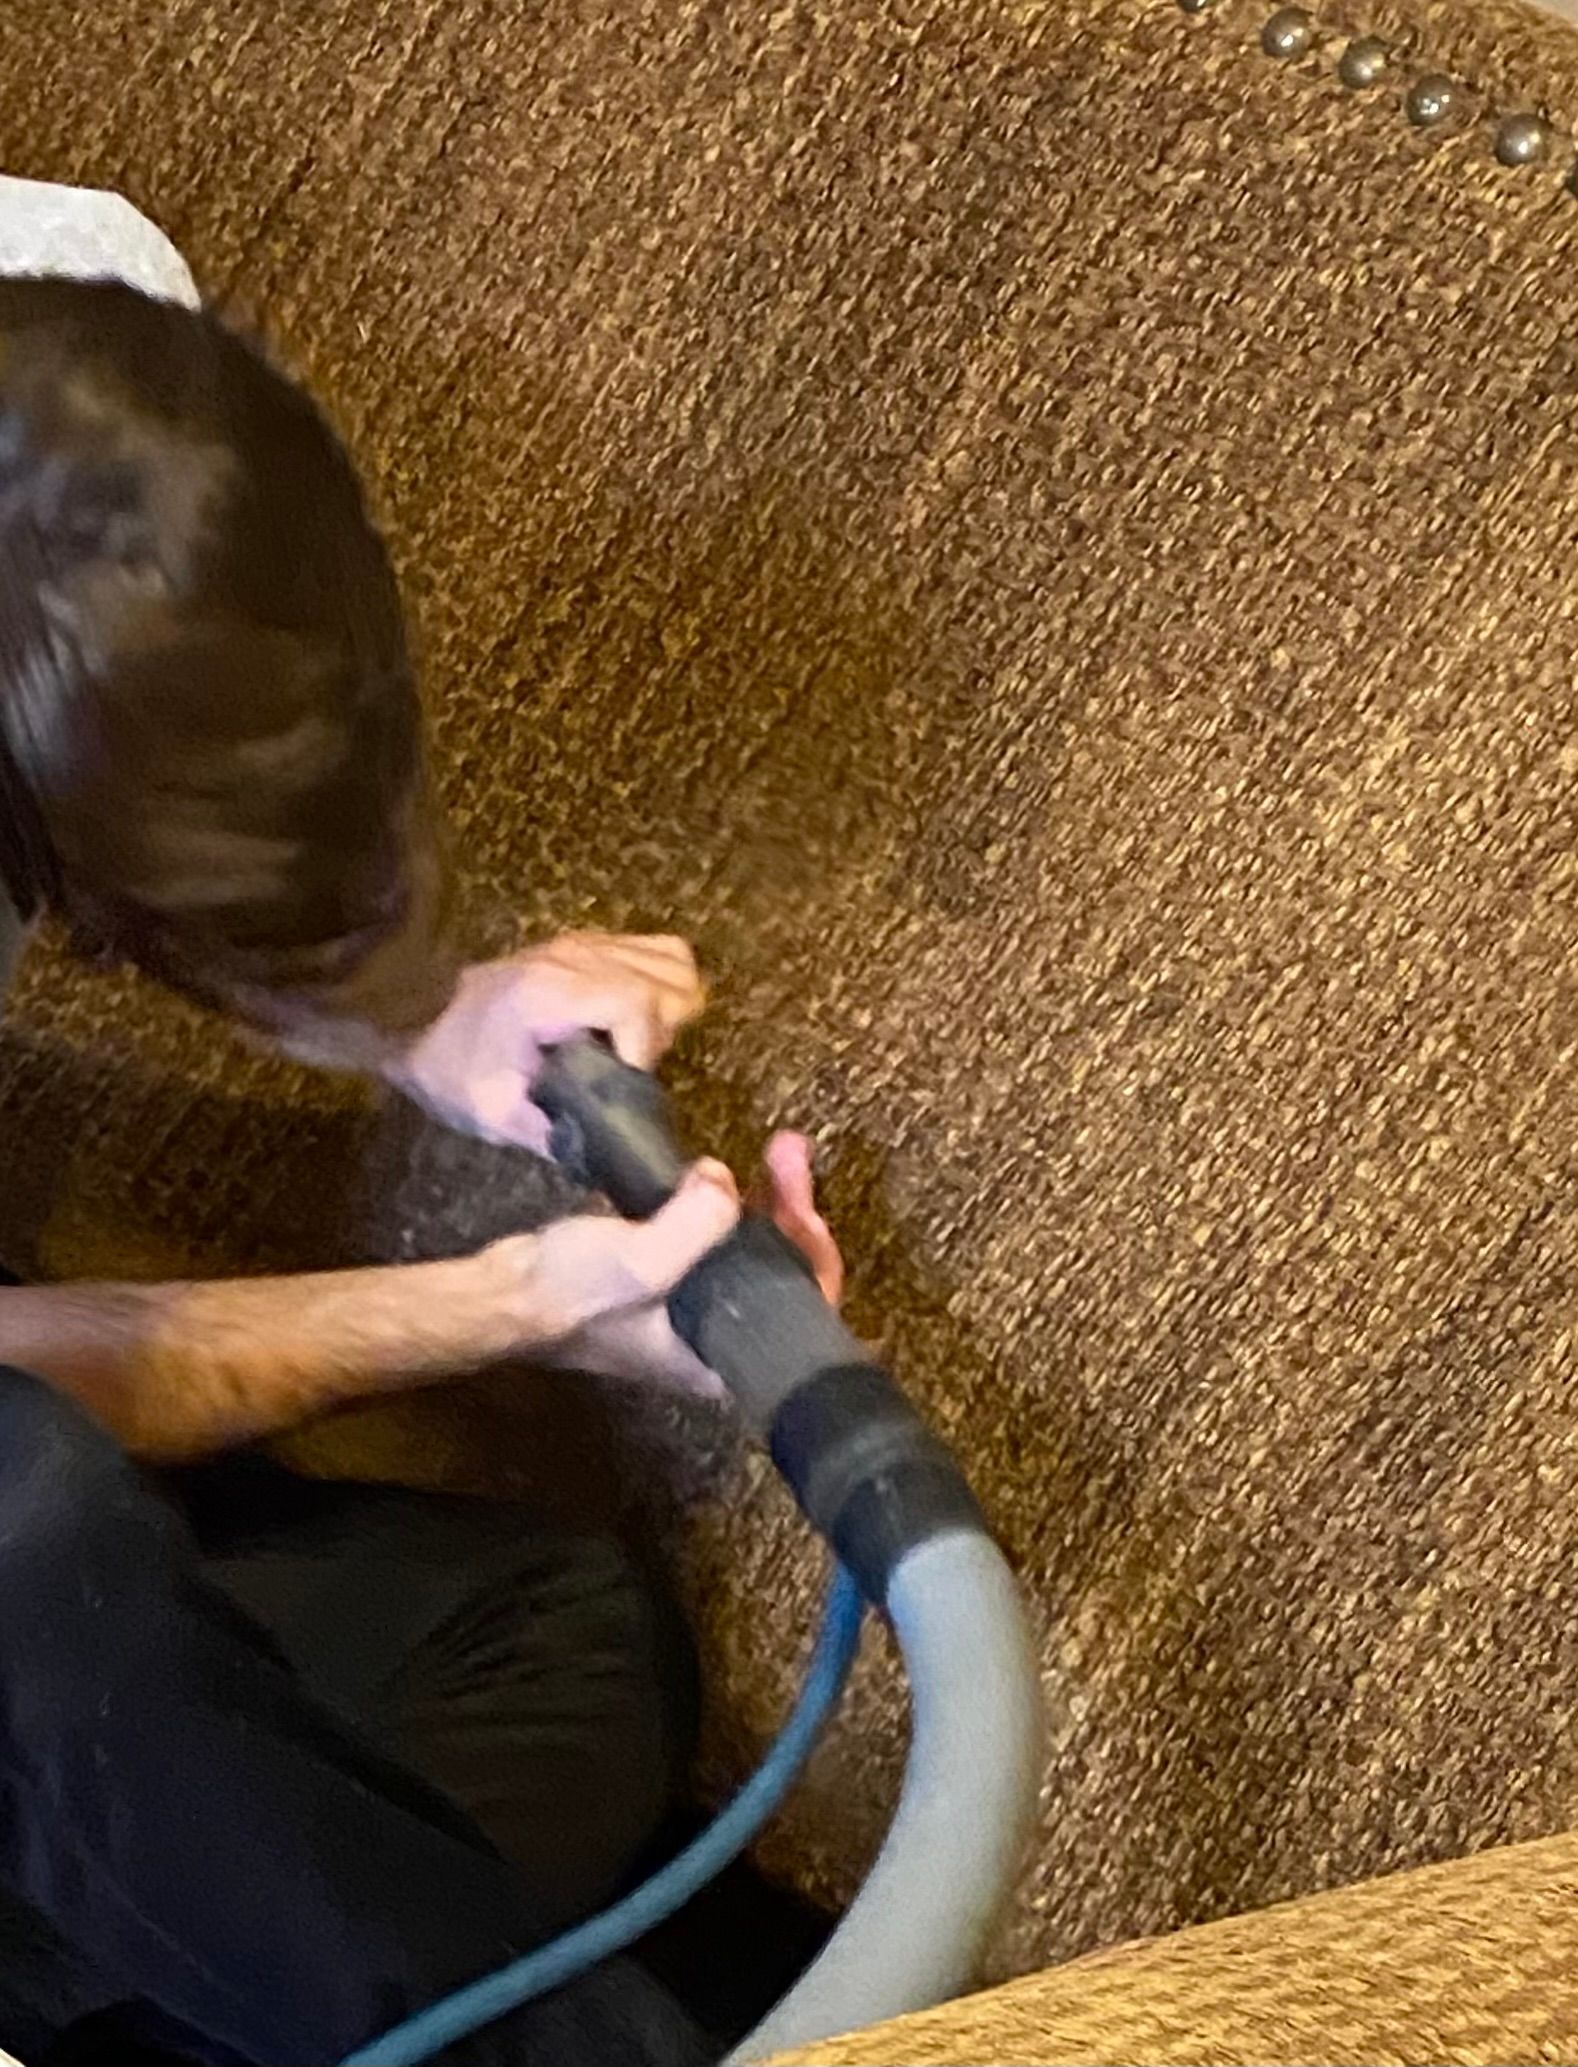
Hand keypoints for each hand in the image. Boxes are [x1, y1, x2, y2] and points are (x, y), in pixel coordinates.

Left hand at [386, 932, 704, 1150]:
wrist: (410, 1017)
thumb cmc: (450, 1066)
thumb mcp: (496, 1114)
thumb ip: (555, 1135)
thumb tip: (608, 1153)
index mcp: (551, 994)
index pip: (637, 1004)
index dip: (644, 1050)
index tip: (623, 1084)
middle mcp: (576, 957)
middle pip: (669, 979)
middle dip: (662, 1032)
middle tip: (627, 1069)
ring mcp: (584, 943)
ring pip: (673, 960)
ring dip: (670, 1005)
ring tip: (634, 1045)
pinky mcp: (587, 943)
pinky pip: (656, 950)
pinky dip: (661, 982)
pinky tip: (631, 1019)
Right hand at [478, 1132, 843, 1395]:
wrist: (506, 1293)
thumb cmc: (571, 1293)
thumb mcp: (639, 1262)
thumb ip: (695, 1224)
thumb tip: (725, 1180)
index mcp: (725, 1356)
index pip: (804, 1314)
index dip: (816, 1258)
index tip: (803, 1203)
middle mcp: (720, 1339)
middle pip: (785, 1274)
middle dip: (793, 1210)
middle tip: (786, 1149)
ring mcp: (697, 1308)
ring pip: (757, 1253)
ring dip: (769, 1200)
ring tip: (777, 1147)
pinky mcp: (673, 1279)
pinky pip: (721, 1241)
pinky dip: (731, 1204)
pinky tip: (726, 1171)